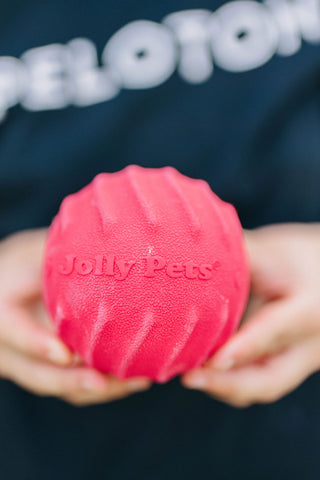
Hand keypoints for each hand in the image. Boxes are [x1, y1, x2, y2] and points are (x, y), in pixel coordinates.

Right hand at [0, 229, 150, 405]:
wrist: (4, 289)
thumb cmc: (18, 266)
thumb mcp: (29, 253)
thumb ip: (52, 252)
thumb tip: (99, 241)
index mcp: (1, 314)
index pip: (14, 331)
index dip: (37, 344)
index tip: (65, 355)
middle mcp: (8, 347)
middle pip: (37, 373)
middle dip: (72, 380)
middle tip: (104, 382)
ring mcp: (26, 363)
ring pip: (58, 385)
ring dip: (96, 389)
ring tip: (135, 382)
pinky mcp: (45, 369)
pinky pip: (70, 386)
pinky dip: (100, 387)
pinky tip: (132, 379)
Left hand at [182, 223, 319, 406]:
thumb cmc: (303, 258)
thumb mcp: (274, 252)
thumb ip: (238, 259)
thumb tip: (192, 259)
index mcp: (308, 312)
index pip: (272, 332)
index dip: (242, 347)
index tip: (213, 361)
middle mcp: (310, 346)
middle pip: (269, 379)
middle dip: (226, 384)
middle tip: (190, 378)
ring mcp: (303, 360)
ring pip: (262, 384)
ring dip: (223, 384)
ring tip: (190, 374)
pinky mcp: (290, 364)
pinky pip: (260, 378)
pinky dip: (231, 377)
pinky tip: (204, 368)